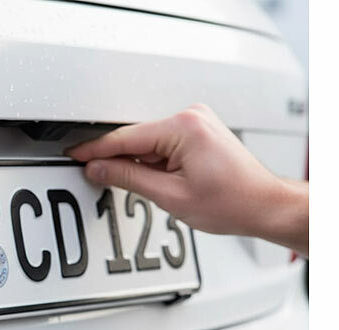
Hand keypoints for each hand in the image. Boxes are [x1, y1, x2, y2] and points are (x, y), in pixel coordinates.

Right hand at [67, 104, 307, 254]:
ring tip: (159, 190)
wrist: (263, 204)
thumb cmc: (232, 201)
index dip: (95, 150)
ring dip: (141, 164)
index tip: (75, 155)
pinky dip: (155, 161)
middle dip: (119, 161)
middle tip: (102, 181)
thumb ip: (129, 178)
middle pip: (136, 138)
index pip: (125, 138)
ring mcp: (196, 121)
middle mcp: (190, 116)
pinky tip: (163, 180)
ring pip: (149, 143)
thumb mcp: (170, 195)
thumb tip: (99, 168)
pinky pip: (163, 143)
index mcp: (183, 127)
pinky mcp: (199, 131)